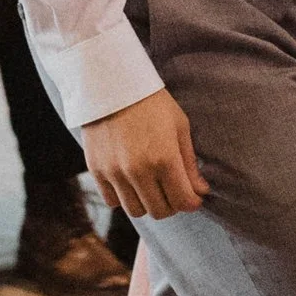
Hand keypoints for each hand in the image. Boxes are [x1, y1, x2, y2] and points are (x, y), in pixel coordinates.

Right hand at [84, 85, 206, 218]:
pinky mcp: (96, 170)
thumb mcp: (179, 127)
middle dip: (172, 205)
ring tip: (152, 187)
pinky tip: (131, 182)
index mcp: (164, 158)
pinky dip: (123, 197)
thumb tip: (200, 191)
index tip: (193, 197)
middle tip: (173, 191)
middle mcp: (138, 170)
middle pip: (159, 211)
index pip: (182, 201)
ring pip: (135, 211)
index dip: (192, 203)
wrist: (112, 84)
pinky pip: (112, 201)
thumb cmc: (152, 103)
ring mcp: (114, 172)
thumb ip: (189, 163)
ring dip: (147, 203)